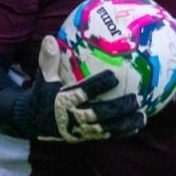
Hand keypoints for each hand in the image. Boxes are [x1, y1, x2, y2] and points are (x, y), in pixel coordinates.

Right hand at [28, 36, 144, 141]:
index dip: (97, 85)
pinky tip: (136, 126)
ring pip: (105, 128)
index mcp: (62, 101)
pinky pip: (105, 136)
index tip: (113, 77)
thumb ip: (49, 60)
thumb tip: (49, 38)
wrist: (32, 121)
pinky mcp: (84, 137)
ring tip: (143, 116)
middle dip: (117, 107)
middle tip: (135, 99)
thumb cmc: (43, 93)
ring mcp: (79, 130)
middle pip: (98, 114)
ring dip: (124, 123)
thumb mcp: (43, 77)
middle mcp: (71, 117)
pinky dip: (121, 133)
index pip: (82, 93)